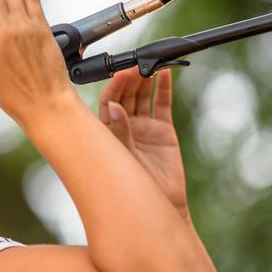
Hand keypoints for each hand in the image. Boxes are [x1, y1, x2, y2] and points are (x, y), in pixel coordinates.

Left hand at [98, 67, 189, 220]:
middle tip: (136, 65)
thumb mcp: (122, 158)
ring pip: (142, 97)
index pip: (106, 103)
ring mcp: (143, 128)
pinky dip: (163, 89)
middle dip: (129, 80)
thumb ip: (119, 132)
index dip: (113, 87)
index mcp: (107, 133)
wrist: (160, 206)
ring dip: (144, 80)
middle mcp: (124, 128)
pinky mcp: (162, 131)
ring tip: (149, 65)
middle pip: (124, 96)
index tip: (121, 74)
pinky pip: (162, 105)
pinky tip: (164, 74)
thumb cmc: (132, 188)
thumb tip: (112, 105)